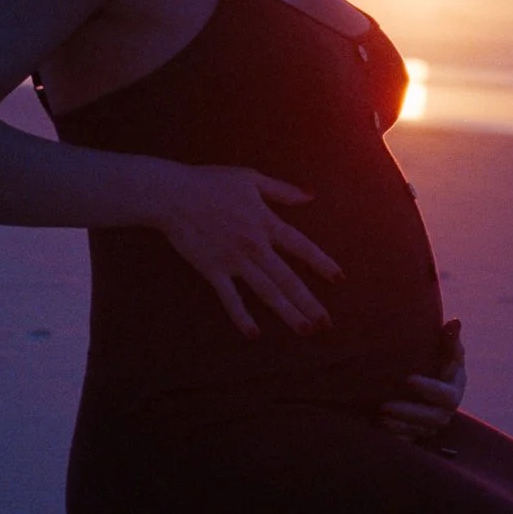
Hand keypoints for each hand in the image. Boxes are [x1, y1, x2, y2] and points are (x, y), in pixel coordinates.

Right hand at [149, 163, 343, 338]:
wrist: (173, 194)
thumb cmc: (211, 182)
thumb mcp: (251, 179)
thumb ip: (282, 191)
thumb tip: (310, 196)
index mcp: (266, 223)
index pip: (301, 247)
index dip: (322, 263)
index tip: (339, 279)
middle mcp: (255, 246)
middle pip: (288, 279)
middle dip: (309, 303)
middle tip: (326, 323)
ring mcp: (234, 261)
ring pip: (266, 292)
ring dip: (287, 312)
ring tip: (304, 330)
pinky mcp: (213, 270)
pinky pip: (230, 298)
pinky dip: (242, 317)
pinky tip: (254, 334)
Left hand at [376, 319, 465, 441]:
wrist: (427, 385)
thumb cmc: (439, 362)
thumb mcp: (447, 352)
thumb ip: (450, 340)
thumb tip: (454, 322)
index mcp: (454, 390)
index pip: (445, 394)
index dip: (429, 389)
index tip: (409, 379)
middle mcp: (445, 412)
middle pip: (431, 418)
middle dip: (408, 412)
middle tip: (385, 406)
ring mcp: (430, 426)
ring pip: (417, 431)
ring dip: (398, 426)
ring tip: (378, 417)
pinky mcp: (417, 435)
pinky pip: (407, 441)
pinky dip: (394, 436)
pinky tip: (378, 427)